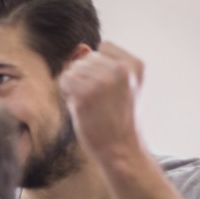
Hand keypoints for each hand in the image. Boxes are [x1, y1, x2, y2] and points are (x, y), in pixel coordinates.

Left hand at [59, 42, 146, 163]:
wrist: (121, 149)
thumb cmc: (119, 119)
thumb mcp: (123, 87)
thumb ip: (104, 65)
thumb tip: (80, 48)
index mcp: (135, 65)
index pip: (104, 47)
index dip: (98, 66)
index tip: (107, 88)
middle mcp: (121, 70)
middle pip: (87, 58)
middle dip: (86, 77)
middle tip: (98, 100)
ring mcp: (103, 81)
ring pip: (73, 68)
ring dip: (75, 85)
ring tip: (91, 104)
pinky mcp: (85, 95)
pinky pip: (65, 81)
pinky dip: (67, 93)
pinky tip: (81, 107)